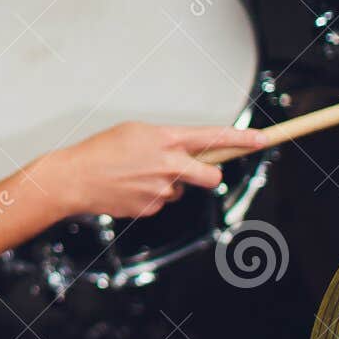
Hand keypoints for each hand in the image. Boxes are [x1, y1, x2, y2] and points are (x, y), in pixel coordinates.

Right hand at [22, 122, 267, 219]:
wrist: (74, 179)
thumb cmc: (100, 151)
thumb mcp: (136, 131)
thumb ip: (166, 139)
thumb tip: (185, 149)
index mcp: (166, 138)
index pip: (213, 137)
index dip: (242, 139)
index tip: (263, 139)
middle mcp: (169, 164)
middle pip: (210, 175)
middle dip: (209, 176)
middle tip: (194, 172)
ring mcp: (162, 189)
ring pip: (181, 190)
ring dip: (168, 185)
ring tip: (138, 177)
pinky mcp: (152, 207)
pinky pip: (162, 202)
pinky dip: (150, 197)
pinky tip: (130, 189)